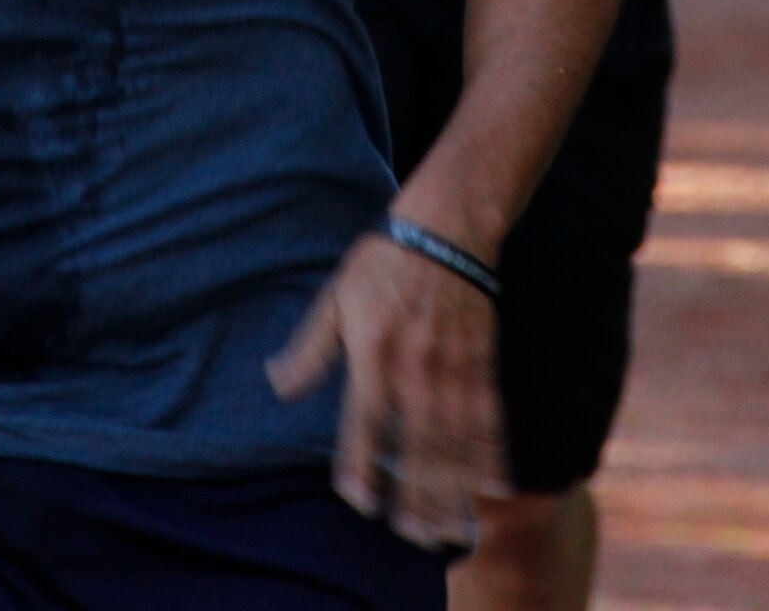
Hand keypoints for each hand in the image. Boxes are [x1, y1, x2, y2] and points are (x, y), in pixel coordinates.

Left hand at [268, 225, 509, 548]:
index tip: (359, 501)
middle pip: (414, 448)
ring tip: (448, 529)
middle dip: (414, 497)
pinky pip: (488, 419)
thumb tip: (276, 382)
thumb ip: (310, 348)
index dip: (362, 466)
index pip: (364, 426)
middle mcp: (414, 372)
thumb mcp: (335, 299)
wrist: (443, 231)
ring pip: (454, 444)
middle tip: (412, 537)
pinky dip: (491, 454)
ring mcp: (452, 372)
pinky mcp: (481, 365)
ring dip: (452, 489)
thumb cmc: (382, 263)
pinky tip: (492, 486)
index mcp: (373, 358)